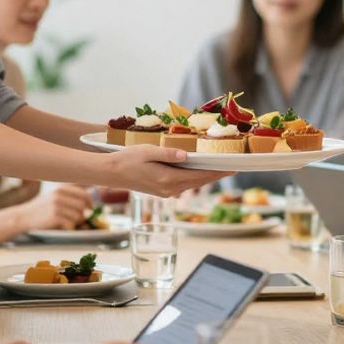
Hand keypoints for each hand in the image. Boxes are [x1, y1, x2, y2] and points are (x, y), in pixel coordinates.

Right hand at [14, 184, 91, 231]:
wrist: (23, 217)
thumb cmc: (41, 208)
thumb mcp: (53, 195)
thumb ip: (68, 194)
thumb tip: (89, 197)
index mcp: (60, 188)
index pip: (83, 192)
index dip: (90, 200)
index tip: (90, 206)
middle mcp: (59, 195)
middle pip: (83, 204)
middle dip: (85, 212)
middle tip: (82, 217)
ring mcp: (56, 205)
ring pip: (79, 214)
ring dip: (78, 220)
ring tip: (71, 221)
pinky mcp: (54, 216)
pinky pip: (71, 222)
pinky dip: (71, 225)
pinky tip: (65, 225)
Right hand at [101, 146, 230, 196]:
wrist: (110, 173)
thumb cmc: (127, 159)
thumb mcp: (148, 151)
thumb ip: (168, 153)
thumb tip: (186, 155)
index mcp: (168, 179)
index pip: (200, 176)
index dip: (218, 172)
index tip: (234, 168)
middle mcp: (169, 189)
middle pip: (199, 182)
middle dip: (216, 175)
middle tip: (233, 167)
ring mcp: (165, 192)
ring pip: (192, 184)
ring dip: (206, 177)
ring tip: (220, 167)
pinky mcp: (161, 190)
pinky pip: (183, 184)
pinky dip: (194, 177)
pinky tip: (199, 170)